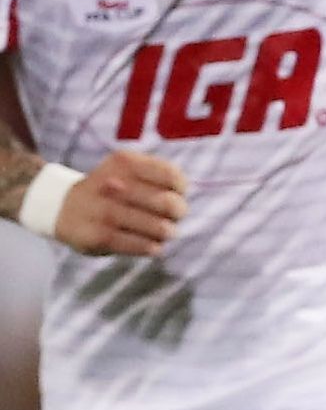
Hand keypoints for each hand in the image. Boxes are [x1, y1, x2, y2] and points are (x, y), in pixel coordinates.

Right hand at [44, 150, 187, 256]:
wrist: (61, 206)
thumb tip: (181, 198)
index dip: (180, 190)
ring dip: (167, 233)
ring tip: (161, 232)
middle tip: (171, 218)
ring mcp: (105, 211)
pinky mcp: (99, 236)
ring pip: (160, 228)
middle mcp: (114, 183)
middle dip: (177, 213)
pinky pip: (143, 246)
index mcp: (124, 162)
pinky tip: (151, 245)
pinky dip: (153, 247)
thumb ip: (158, 176)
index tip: (174, 194)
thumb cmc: (109, 189)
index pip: (172, 176)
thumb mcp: (127, 169)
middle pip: (170, 204)